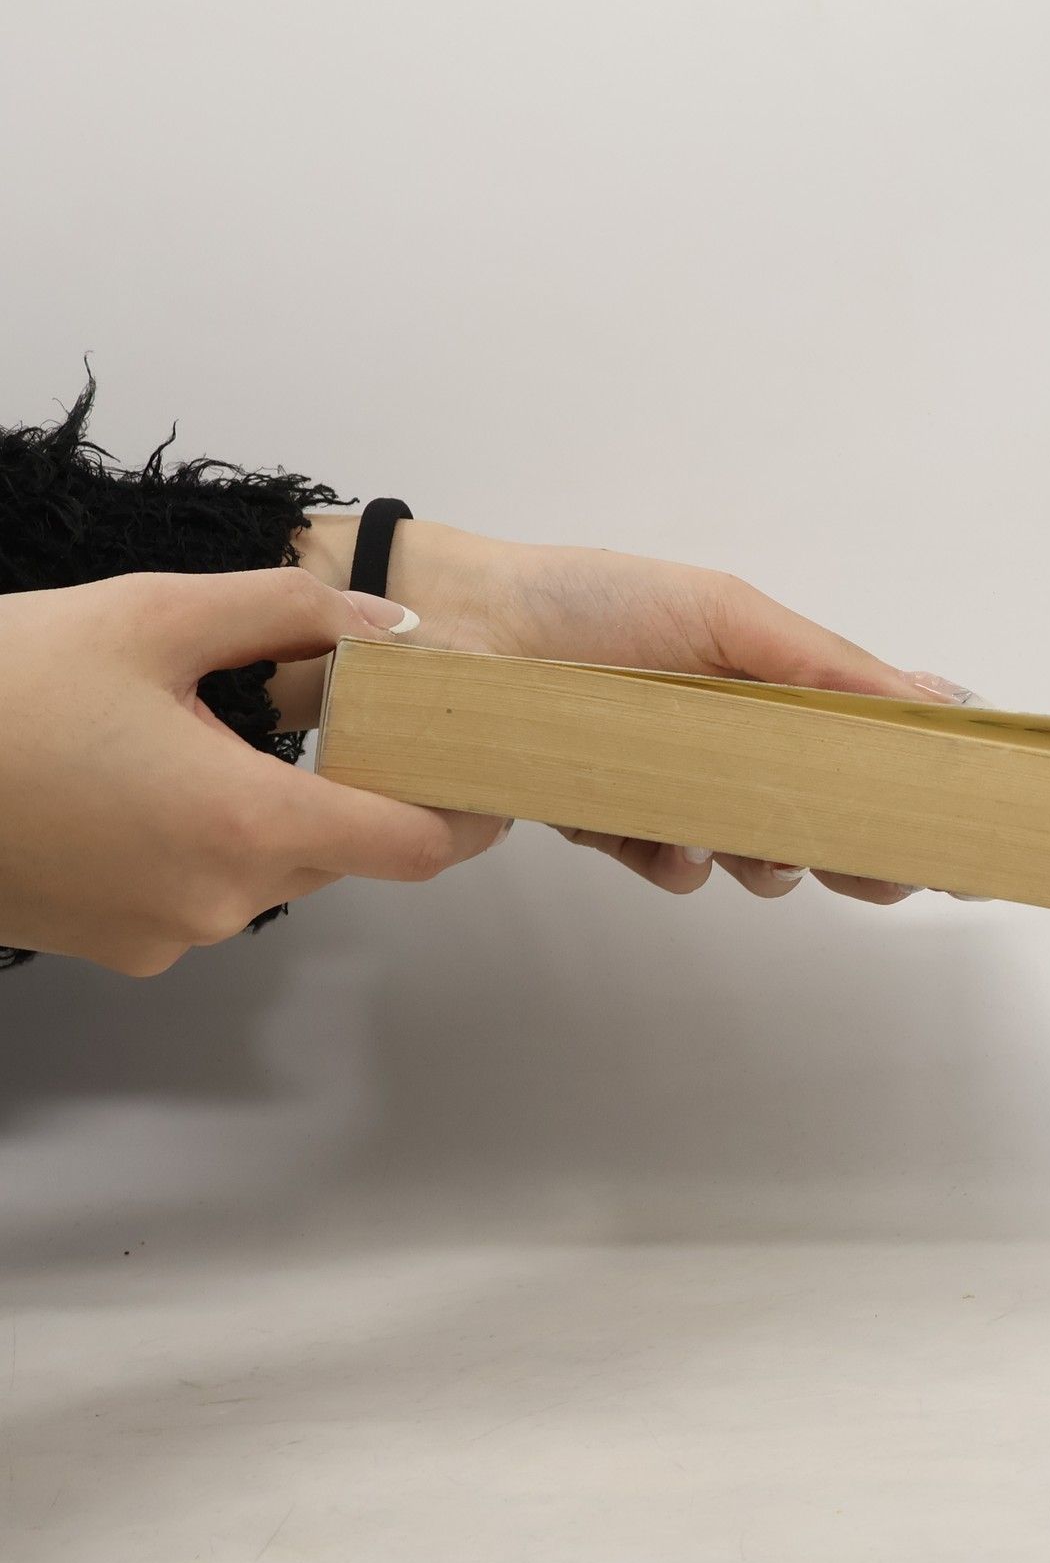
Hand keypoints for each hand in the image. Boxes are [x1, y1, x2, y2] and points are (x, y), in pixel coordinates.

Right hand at [0, 569, 508, 974]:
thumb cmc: (6, 684)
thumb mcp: (156, 615)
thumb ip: (295, 614)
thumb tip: (399, 631)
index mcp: (247, 822)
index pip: (415, 848)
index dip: (467, 814)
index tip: (488, 777)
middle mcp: (221, 899)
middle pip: (347, 851)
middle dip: (361, 788)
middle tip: (355, 716)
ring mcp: (165, 935)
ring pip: (275, 868)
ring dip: (274, 808)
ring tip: (215, 732)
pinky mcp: (116, 948)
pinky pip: (204, 892)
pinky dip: (208, 839)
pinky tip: (152, 778)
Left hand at [285, 520, 973, 905]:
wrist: (448, 635)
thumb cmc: (595, 606)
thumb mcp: (729, 617)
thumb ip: (832, 668)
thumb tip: (945, 699)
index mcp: (771, 684)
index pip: (865, 747)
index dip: (911, 794)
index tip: (956, 843)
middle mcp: (731, 737)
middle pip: (821, 815)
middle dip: (851, 849)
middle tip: (871, 872)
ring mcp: (673, 784)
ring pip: (753, 853)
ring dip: (761, 857)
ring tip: (743, 842)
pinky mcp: (610, 823)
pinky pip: (670, 866)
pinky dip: (675, 862)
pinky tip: (663, 844)